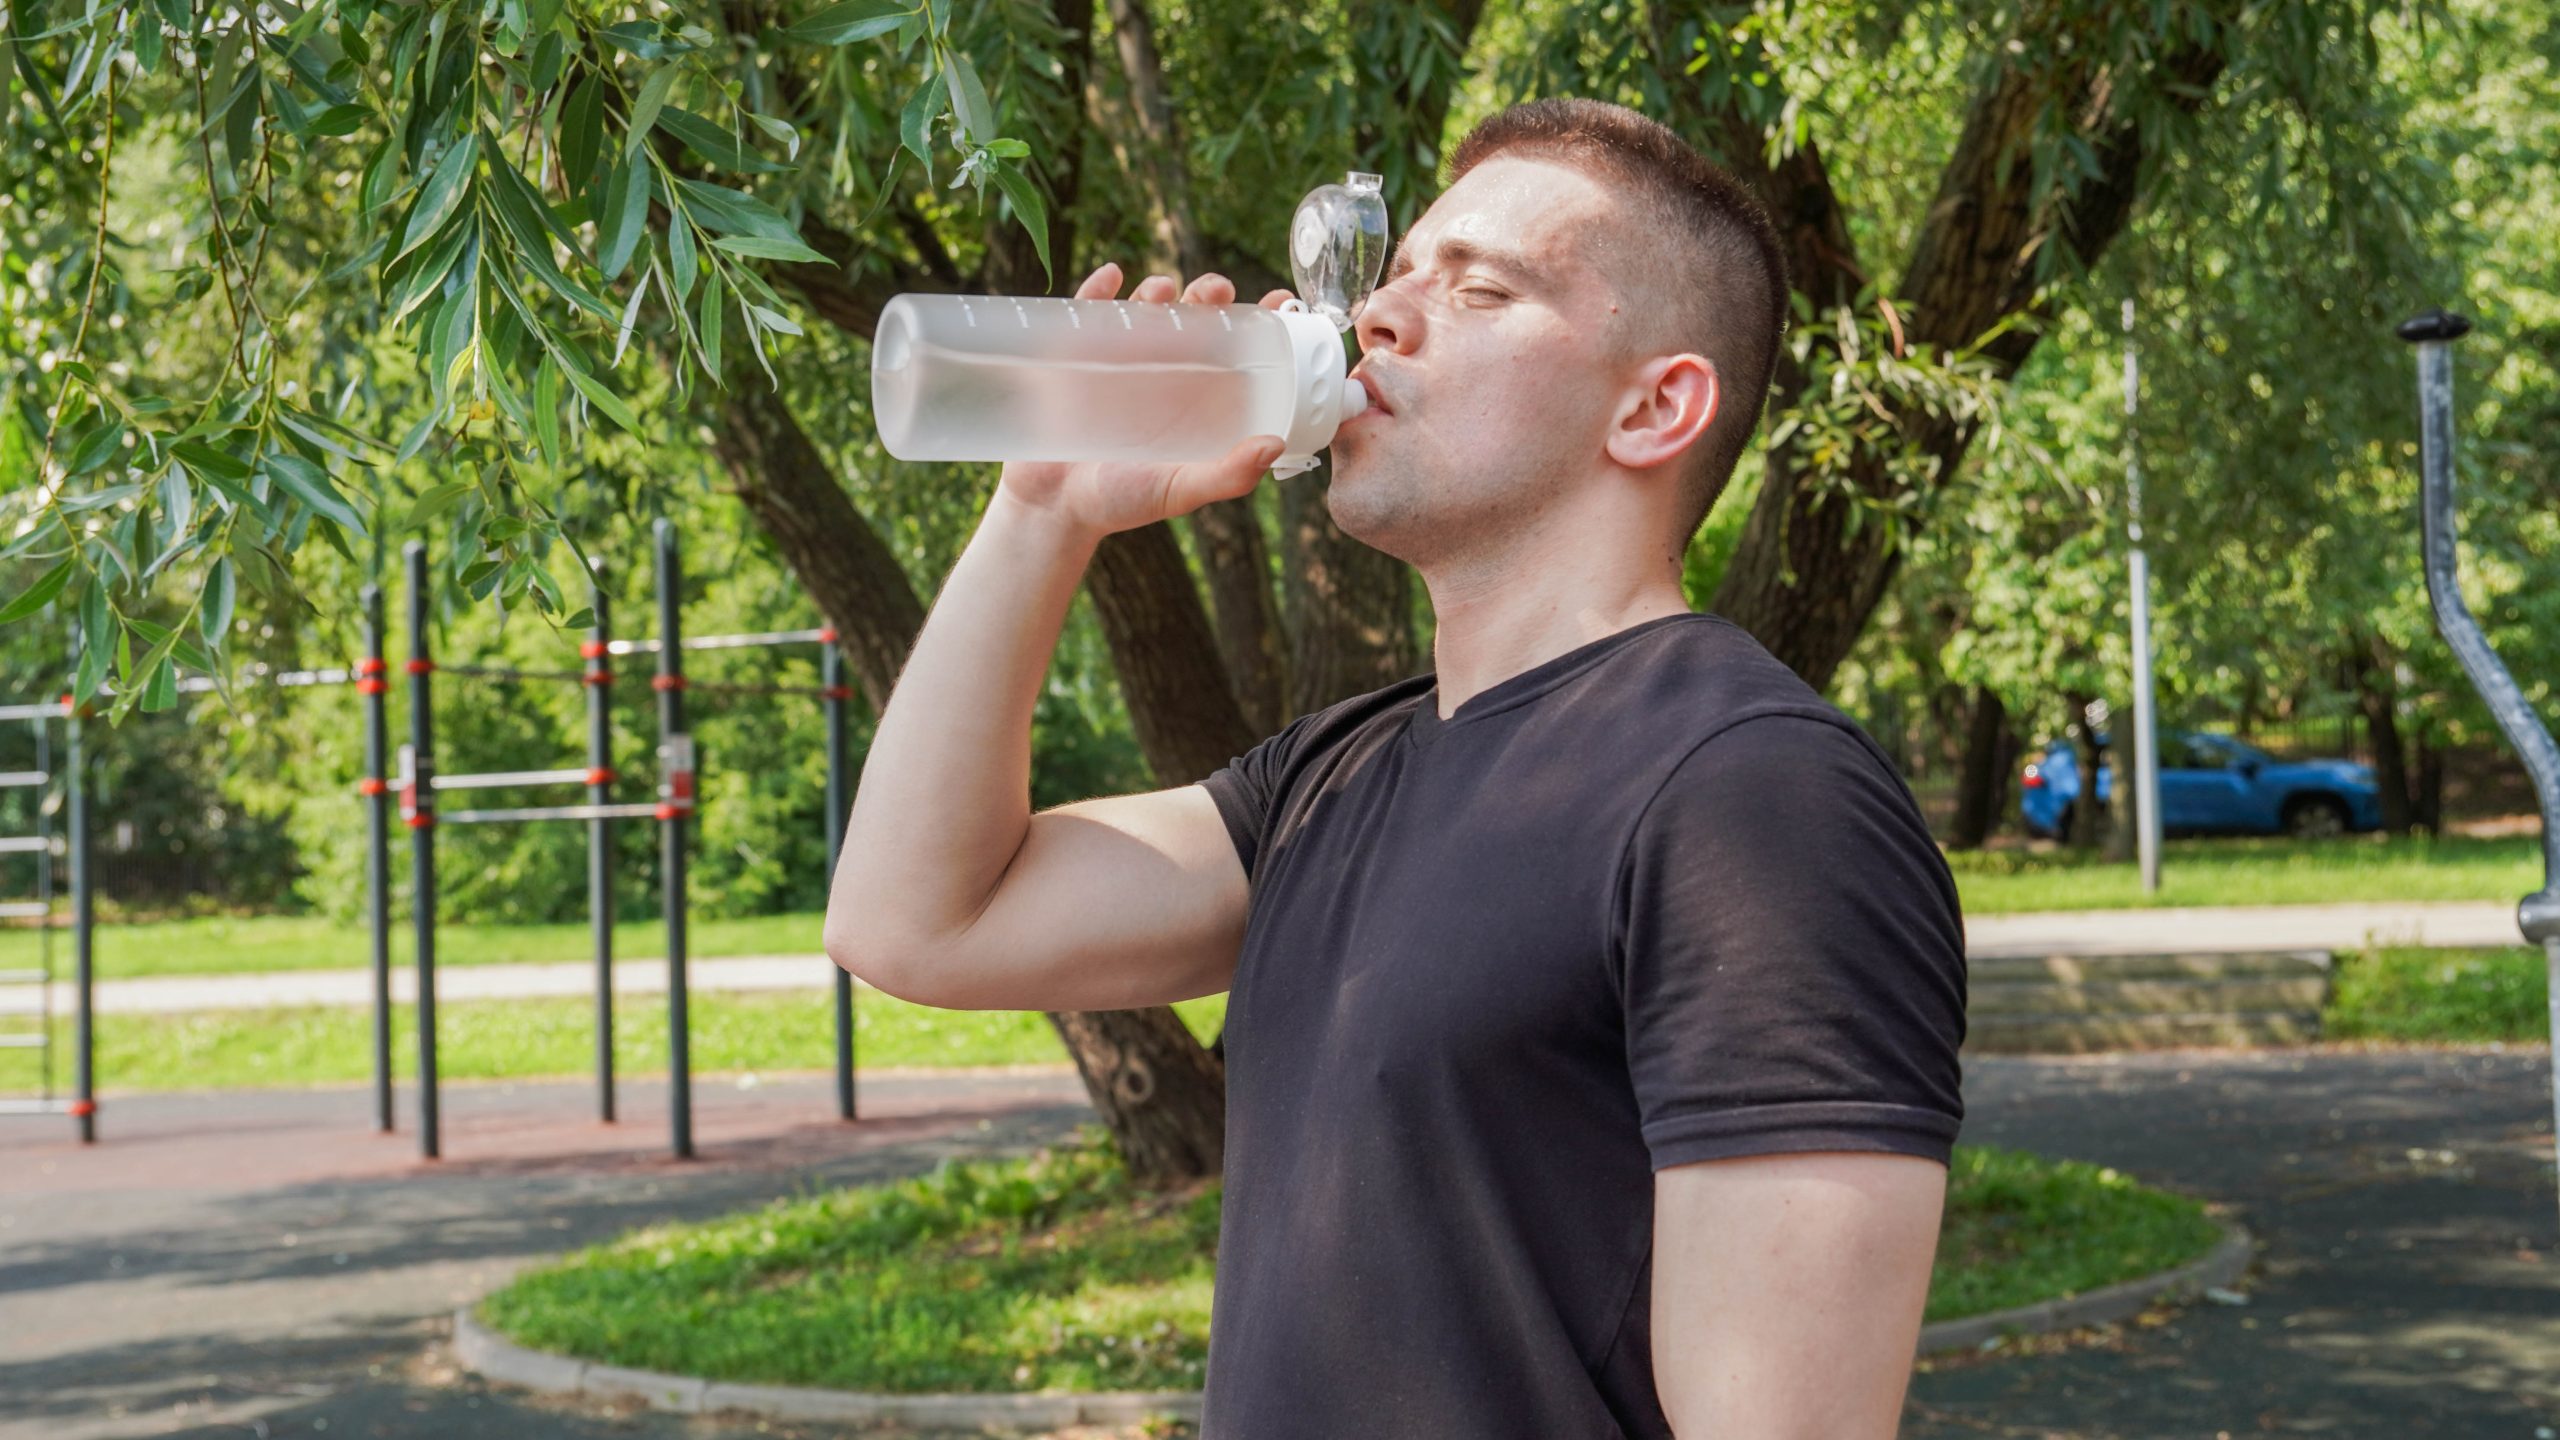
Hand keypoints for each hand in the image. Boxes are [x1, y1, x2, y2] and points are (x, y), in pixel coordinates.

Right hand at [997, 263, 1297, 538]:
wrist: (1054, 508)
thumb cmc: (1123, 502)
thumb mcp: (1181, 491)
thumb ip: (1228, 475)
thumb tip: (1275, 444)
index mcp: (1196, 396)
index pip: (1234, 349)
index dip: (1257, 323)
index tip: (1278, 301)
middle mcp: (1162, 370)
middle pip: (1192, 317)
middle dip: (1206, 295)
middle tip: (1214, 291)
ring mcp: (1117, 359)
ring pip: (1144, 309)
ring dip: (1156, 290)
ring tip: (1162, 292)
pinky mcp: (1073, 356)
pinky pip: (1086, 313)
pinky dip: (1098, 289)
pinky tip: (1112, 277)